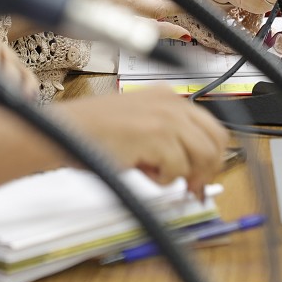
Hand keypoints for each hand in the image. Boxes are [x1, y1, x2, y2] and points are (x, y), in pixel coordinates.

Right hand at [47, 0, 191, 41]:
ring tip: (175, 34)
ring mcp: (111, 28)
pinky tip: (147, 27)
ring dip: (160, 35)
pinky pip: (129, 34)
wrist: (46, 2)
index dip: (172, 6)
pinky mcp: (102, 31)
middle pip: (152, 30)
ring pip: (141, 35)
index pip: (154, 7)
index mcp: (120, 2)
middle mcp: (119, 19)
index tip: (183, 4)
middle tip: (187, 35)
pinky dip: (143, 33)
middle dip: (171, 31)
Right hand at [57, 88, 230, 196]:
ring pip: (202, 157)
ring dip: (180, 173)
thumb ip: (171, 139)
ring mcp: (165, 117)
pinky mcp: (156, 135)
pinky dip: (161, 179)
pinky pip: (178, 170)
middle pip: (216, 142)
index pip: (212, 128)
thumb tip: (199, 170)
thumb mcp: (141, 125)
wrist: (65, 132)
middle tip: (189, 185)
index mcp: (168, 96)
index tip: (199, 176)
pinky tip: (139, 167)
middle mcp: (170, 102)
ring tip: (153, 170)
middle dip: (206, 169)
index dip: (211, 158)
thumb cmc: (94, 132)